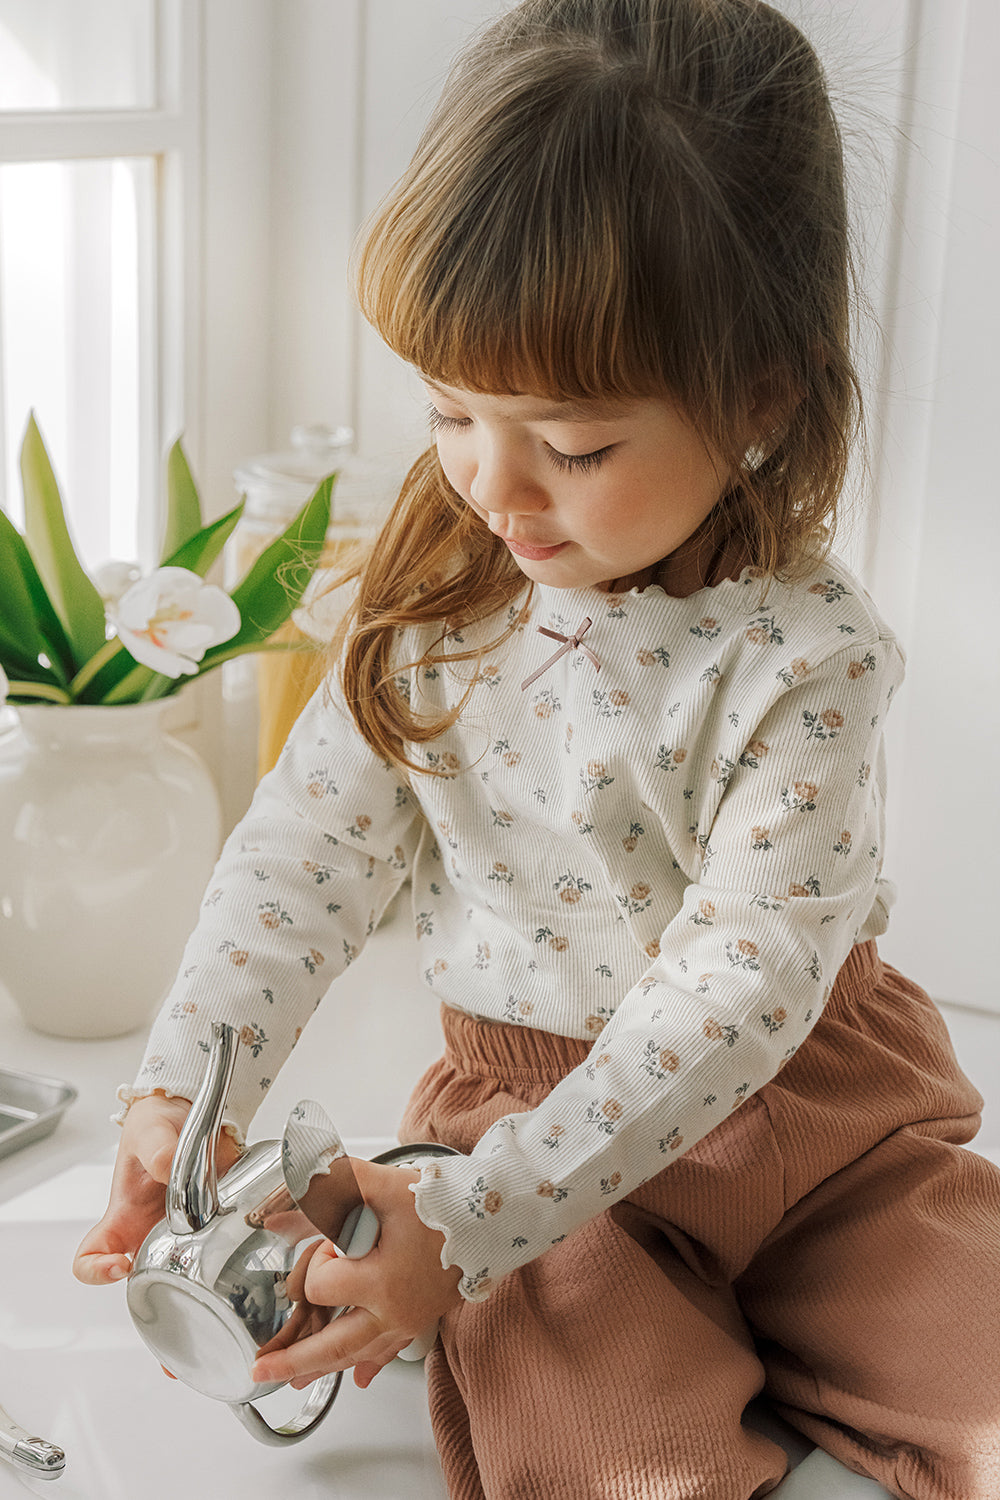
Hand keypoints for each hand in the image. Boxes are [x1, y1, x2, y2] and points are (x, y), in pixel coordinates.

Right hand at [71, 1094, 240, 1285]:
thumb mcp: (149, 1130)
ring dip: (203, 1249)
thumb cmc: (155, 1125)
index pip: (91, 1256)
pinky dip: (232, 1228)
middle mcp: (149, 1226)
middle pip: (146, 1270)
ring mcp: (182, 1225)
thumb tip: (167, 1167)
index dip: (96, 1270)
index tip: (119, 1264)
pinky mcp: (212, 1216)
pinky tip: (239, 1210)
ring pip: (189, 1258)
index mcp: (123, 1214)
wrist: (188, 1110)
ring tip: (213, 1222)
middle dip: (165, 1268)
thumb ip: (156, 1148)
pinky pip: (223, 1235)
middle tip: (182, 1249)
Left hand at [251, 1157, 462, 1390]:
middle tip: (262, 1371)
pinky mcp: (423, 1320)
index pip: (323, 1286)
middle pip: (331, 1346)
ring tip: (293, 1380)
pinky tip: (360, 1378)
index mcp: (380, 1282)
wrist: (496, 1217)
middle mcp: (393, 1312)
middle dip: (293, 1361)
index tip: (336, 1238)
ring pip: (358, 1354)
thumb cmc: (445, 1201)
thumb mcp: (383, 1184)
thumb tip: (291, 1189)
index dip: (319, 1260)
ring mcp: (409, 1321)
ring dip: (322, 1367)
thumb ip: (334, 1184)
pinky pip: (390, 1351)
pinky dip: (370, 1364)